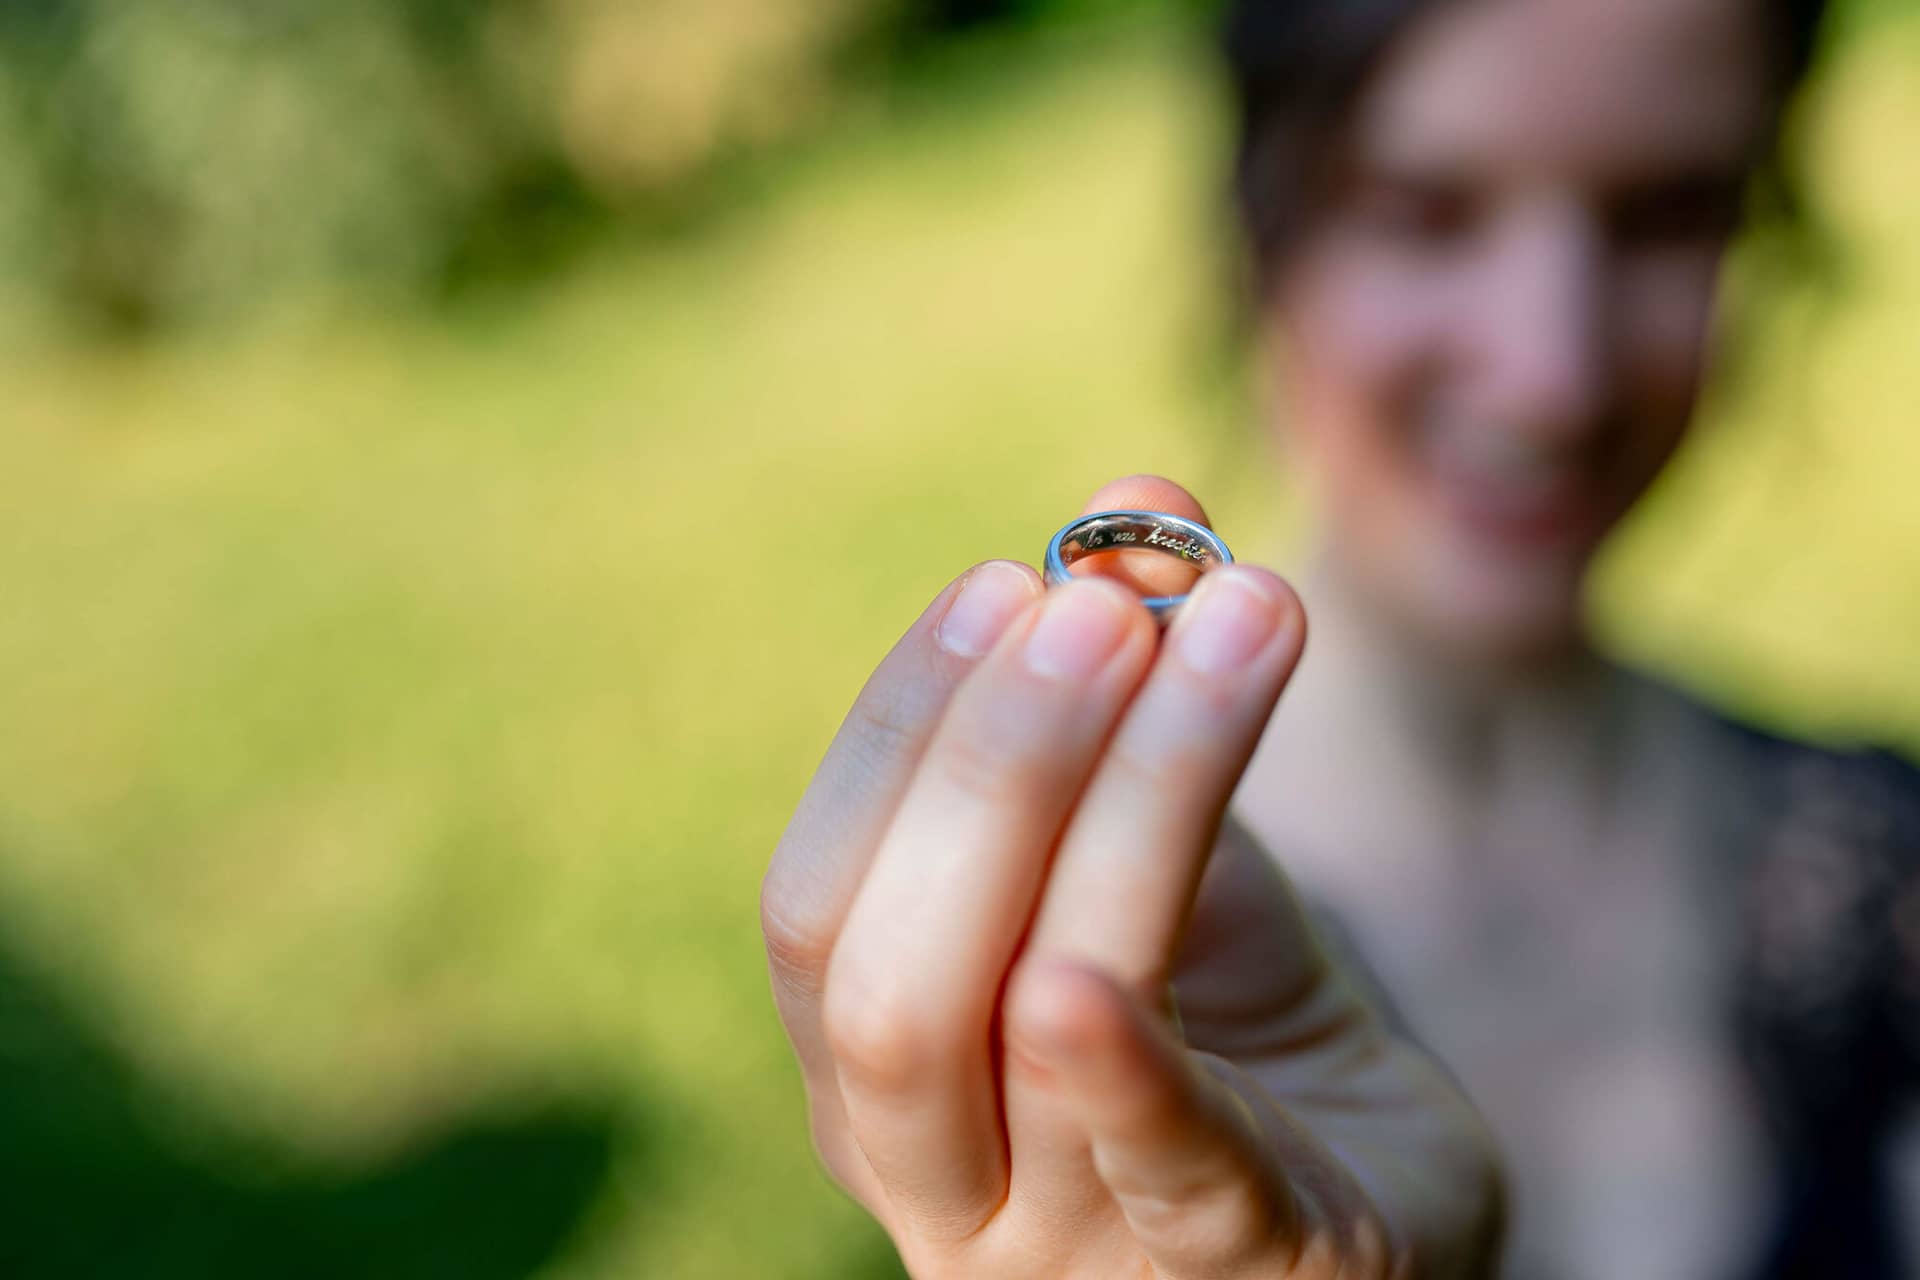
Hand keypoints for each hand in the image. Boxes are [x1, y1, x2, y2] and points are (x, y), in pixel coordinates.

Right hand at [762, 477, 1501, 1277]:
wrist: (1380, 1214)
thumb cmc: (1233, 1034)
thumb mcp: (1165, 856)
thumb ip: (1135, 703)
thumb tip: (1136, 498)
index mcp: (878, 1072)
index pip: (817, 903)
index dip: (896, 732)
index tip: (1008, 579)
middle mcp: (931, 1177)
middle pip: (889, 971)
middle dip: (993, 761)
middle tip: (1105, 601)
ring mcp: (1062, 1249)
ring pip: (1026, 1020)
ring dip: (1124, 801)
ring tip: (1228, 624)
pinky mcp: (1222, 1273)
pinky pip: (1162, 1167)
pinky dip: (1119, 1061)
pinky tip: (1093, 962)